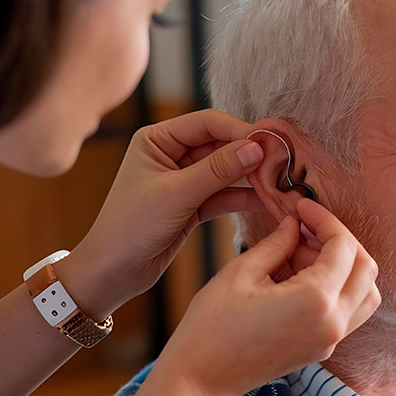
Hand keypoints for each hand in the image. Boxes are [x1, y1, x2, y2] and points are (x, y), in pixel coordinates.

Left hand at [62, 110, 266, 316]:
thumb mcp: (175, 194)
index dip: (239, 130)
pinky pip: (224, 195)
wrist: (113, 272)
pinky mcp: (193, 205)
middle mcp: (171, 154)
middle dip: (249, 155)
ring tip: (280, 182)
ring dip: (250, 178)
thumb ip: (217, 170)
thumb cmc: (130, 227)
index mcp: (157, 139)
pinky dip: (243, 198)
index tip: (268, 143)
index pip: (207, 123)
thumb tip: (255, 147)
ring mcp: (184, 181)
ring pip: (226, 172)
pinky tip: (267, 200)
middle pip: (221, 145)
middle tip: (281, 163)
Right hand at [162, 200, 380, 395]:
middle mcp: (333, 324)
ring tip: (303, 253)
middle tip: (305, 227)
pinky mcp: (322, 349)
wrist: (200, 378)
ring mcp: (331, 341)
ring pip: (366, 293)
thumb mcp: (242, 272)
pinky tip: (301, 277)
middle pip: (366, 269)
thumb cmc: (212, 325)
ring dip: (345, 266)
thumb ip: (278, 243)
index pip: (344, 247)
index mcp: (316, 301)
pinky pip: (349, 312)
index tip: (302, 207)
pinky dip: (338, 288)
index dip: (325, 219)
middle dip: (340, 241)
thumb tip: (295, 224)